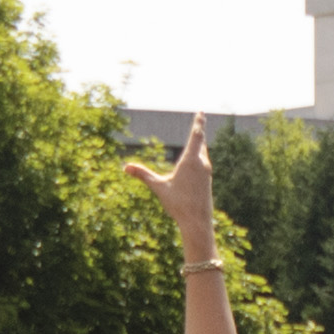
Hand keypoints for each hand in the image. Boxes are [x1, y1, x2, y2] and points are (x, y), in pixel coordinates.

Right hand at [126, 112, 215, 251]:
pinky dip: (200, 156)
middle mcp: (202, 163)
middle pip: (201, 142)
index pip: (196, 135)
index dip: (198, 122)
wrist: (197, 221)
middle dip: (199, 131)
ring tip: (199, 136)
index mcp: (191, 160)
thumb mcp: (159, 187)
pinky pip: (203, 163)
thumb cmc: (178, 204)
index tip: (201, 112)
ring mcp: (207, 172)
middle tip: (200, 119)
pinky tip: (199, 161)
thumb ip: (143, 175)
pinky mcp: (207, 181)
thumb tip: (125, 167)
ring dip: (200, 144)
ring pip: (203, 153)